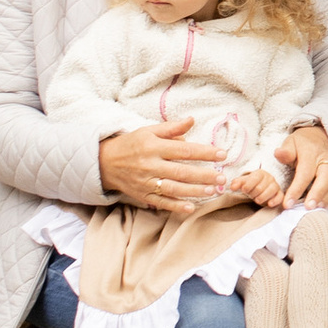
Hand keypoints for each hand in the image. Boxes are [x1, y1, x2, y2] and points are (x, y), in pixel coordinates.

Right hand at [99, 117, 245, 215]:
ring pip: (174, 189)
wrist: (105, 162)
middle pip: (181, 171)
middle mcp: (150, 165)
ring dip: (194, 191)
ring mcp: (146, 182)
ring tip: (213, 191)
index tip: (222, 154)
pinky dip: (176, 206)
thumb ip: (171, 128)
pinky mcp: (143, 195)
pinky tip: (191, 208)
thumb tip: (192, 119)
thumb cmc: (131, 144)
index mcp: (154, 147)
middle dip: (204, 175)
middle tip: (223, 177)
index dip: (204, 153)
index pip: (184, 150)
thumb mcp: (148, 131)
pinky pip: (161, 203)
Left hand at [231, 156, 287, 209]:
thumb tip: (232, 187)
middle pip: (260, 187)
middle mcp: (269, 178)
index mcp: (260, 173)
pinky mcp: (280, 194)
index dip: (247, 186)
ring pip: (270, 191)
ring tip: (256, 200)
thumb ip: (237, 183)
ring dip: (261, 198)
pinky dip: (274, 201)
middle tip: (250, 195)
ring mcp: (275, 185)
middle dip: (253, 194)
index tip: (244, 190)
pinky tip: (269, 204)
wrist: (261, 187)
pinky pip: (280, 197)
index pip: (254, 179)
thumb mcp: (243, 182)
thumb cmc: (252, 185)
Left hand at [273, 124, 327, 210]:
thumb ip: (285, 151)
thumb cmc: (301, 144)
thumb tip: (278, 154)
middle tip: (308, 207)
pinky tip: (323, 208)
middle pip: (327, 177)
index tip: (288, 203)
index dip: (297, 189)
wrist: (319, 137)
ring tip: (316, 210)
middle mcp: (326, 160)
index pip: (305, 172)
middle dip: (318, 193)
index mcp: (311, 153)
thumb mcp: (290, 142)